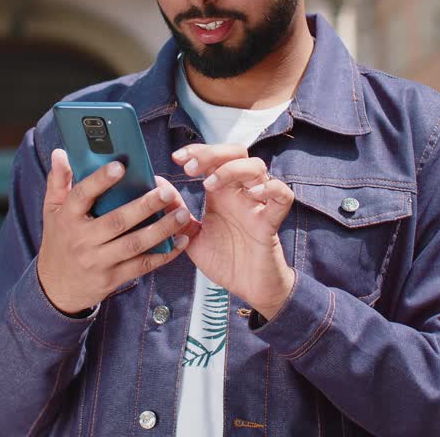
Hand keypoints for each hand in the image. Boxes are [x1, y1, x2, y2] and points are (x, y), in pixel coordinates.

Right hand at [36, 149, 191, 314]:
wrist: (56, 289)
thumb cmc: (58, 242)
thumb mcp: (51, 211)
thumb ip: (58, 181)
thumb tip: (60, 152)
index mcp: (67, 218)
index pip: (81, 196)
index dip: (100, 181)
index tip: (120, 166)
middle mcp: (82, 239)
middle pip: (116, 221)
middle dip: (144, 206)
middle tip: (166, 192)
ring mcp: (98, 261)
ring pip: (134, 244)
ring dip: (161, 230)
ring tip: (181, 215)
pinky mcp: (112, 278)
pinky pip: (141, 265)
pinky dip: (163, 255)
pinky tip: (180, 242)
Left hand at [172, 144, 295, 318]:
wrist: (247, 288)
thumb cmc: (223, 260)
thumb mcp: (192, 236)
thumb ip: (176, 213)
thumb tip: (157, 185)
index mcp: (221, 193)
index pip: (214, 158)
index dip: (198, 151)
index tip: (177, 158)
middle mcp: (240, 193)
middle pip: (237, 153)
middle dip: (213, 153)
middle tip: (189, 168)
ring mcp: (257, 205)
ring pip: (257, 167)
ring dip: (232, 169)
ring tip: (209, 185)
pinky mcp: (271, 222)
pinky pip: (283, 195)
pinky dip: (271, 188)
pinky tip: (252, 195)